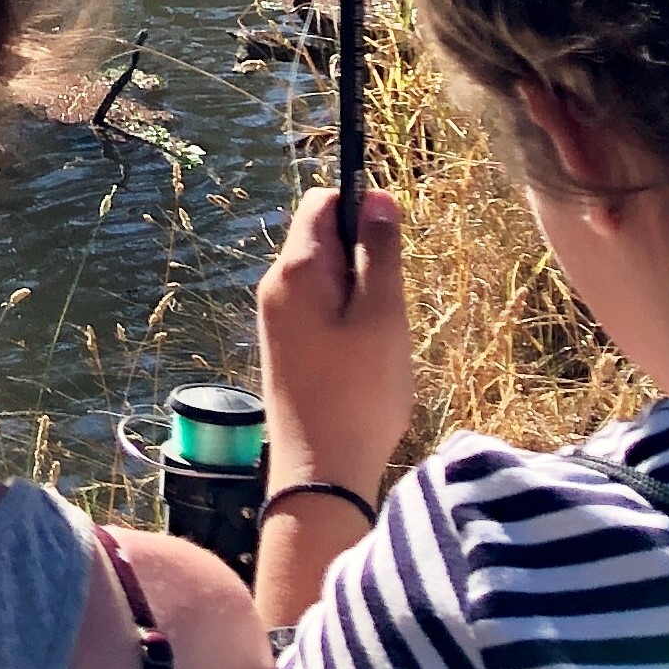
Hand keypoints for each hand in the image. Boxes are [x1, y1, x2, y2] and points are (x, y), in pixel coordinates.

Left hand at [255, 186, 412, 494]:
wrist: (321, 472)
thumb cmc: (359, 394)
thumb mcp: (382, 315)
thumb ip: (379, 251)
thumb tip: (374, 195)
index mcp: (295, 271)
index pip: (322, 203)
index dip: (361, 210)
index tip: (392, 248)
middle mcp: (276, 288)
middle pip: (325, 240)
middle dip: (365, 258)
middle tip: (388, 309)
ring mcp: (277, 319)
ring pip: (327, 278)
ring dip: (361, 295)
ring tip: (379, 342)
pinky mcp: (286, 347)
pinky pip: (320, 310)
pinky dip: (348, 321)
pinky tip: (364, 361)